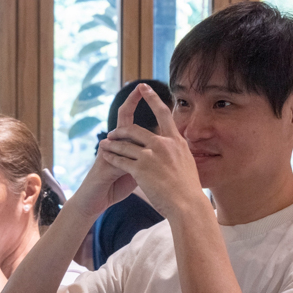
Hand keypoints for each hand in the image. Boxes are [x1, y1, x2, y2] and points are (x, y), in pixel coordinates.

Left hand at [100, 83, 203, 218]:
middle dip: (120, 130)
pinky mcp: (140, 169)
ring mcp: (151, 156)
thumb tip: (175, 146)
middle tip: (113, 132)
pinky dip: (111, 157)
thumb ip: (177, 152)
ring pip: (124, 145)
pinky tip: (104, 156)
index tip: (144, 87)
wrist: (187, 205)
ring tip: (104, 145)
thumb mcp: (187, 163)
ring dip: (112, 144)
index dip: (152, 98)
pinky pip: (120, 160)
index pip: (163, 113)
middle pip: (135, 129)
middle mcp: (163, 144)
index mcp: (176, 141)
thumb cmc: (188, 189)